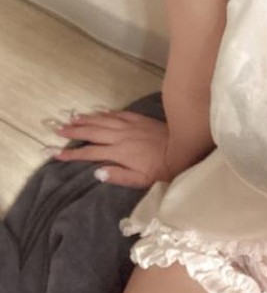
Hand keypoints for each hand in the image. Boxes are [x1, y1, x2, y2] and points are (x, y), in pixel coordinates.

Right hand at [47, 110, 170, 187]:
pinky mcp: (139, 119)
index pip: (90, 153)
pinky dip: (105, 113)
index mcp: (120, 153)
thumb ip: (119, 176)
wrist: (183, 148)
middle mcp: (121, 136)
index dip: (73, 154)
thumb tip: (97, 172)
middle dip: (74, 131)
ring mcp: (130, 125)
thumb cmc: (163, 169)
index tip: (57, 154)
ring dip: (86, 119)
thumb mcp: (141, 180)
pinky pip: (118, 113)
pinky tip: (98, 112)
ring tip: (72, 119)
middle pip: (93, 132)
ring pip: (103, 120)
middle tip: (58, 130)